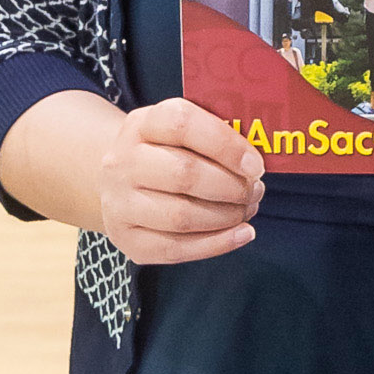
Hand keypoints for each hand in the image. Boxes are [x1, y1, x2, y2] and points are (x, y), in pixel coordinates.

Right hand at [93, 97, 263, 264]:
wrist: (118, 181)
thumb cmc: (163, 154)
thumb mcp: (179, 132)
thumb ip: (213, 136)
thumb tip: (255, 162)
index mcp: (141, 125)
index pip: (182, 124)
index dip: (225, 144)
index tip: (255, 165)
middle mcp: (122, 163)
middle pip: (184, 174)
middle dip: (232, 187)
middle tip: (255, 191)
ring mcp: (120, 204)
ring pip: (182, 216)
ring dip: (227, 216)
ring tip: (247, 209)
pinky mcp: (127, 239)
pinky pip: (176, 248)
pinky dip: (217, 243)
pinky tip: (242, 234)